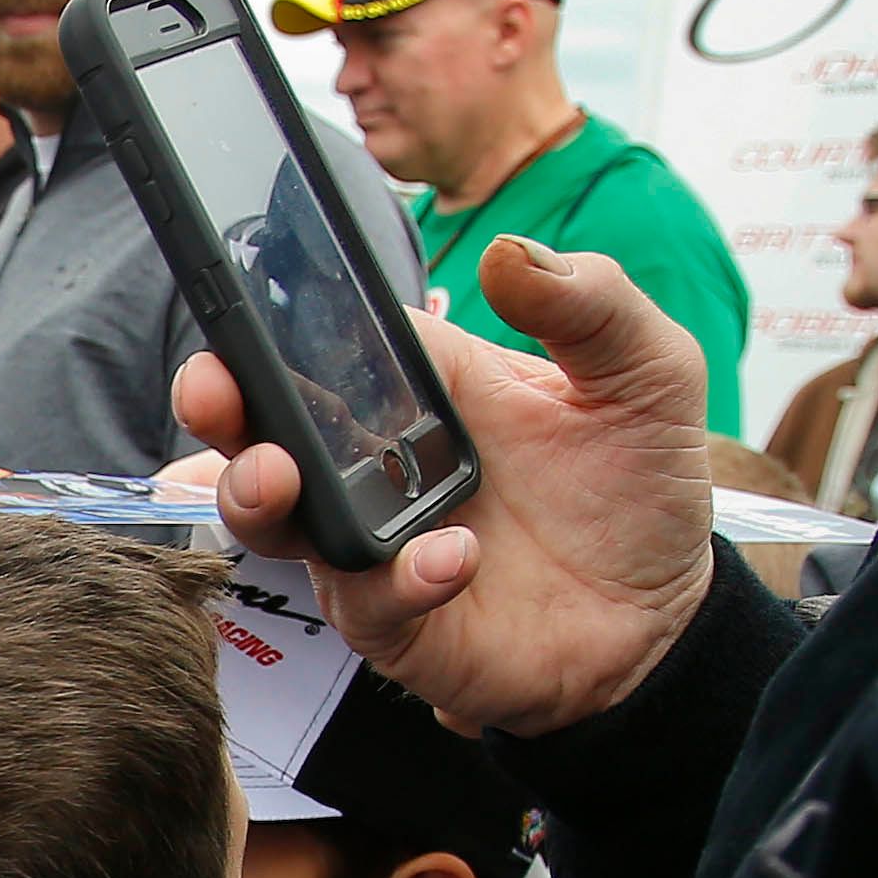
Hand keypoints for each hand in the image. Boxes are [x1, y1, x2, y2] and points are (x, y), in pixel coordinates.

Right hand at [189, 234, 715, 739]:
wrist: (663, 620)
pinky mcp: (393, 621)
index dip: (270, 330)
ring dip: (256, 493)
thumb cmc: (637, 490)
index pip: (325, 344)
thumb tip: (508, 255)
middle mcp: (375, 465)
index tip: (238, 315)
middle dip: (218, 408)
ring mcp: (372, 547)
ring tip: (278, 475)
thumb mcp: (645, 372)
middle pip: (262, 429)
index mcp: (421, 391)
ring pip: (274, 520)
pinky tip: (453, 557)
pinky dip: (397, 578)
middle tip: (213, 389)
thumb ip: (590, 303)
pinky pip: (364, 601)